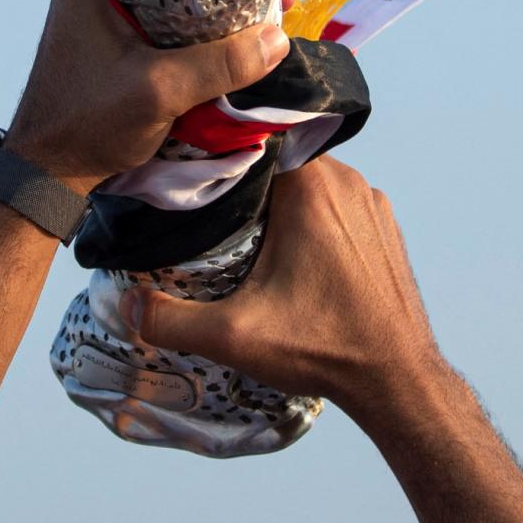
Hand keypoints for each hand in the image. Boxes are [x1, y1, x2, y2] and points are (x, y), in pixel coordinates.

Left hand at [5, 0, 290, 194]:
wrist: (48, 168)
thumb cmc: (87, 122)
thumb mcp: (157, 91)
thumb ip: (216, 65)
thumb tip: (279, 40)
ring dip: (222, 6)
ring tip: (270, 17)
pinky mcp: (121, 28)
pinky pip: (175, 14)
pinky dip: (205, 27)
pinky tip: (239, 39)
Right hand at [118, 155, 433, 407]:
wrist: (397, 379)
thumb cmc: (321, 347)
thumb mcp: (234, 336)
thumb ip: (171, 319)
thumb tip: (125, 306)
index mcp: (310, 186)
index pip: (251, 142)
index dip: (217, 155)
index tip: (190, 173)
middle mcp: (346, 180)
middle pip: (278, 161)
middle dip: (246, 182)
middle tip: (211, 210)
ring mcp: (371, 202)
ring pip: (310, 181)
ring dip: (281, 200)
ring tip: (248, 232)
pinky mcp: (386, 226)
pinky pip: (339, 203)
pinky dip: (315, 217)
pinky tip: (295, 252)